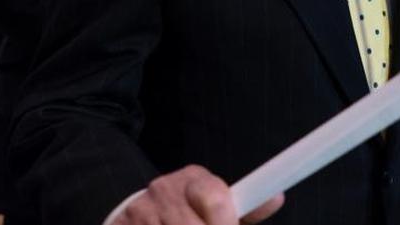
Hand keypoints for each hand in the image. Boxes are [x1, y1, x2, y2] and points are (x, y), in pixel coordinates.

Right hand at [114, 165, 283, 224]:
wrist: (136, 208)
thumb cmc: (188, 209)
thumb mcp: (215, 201)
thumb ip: (246, 207)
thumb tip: (277, 198)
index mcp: (195, 179)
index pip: (214, 197)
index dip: (225, 221)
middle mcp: (166, 188)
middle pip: (191, 224)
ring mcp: (142, 209)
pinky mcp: (122, 223)